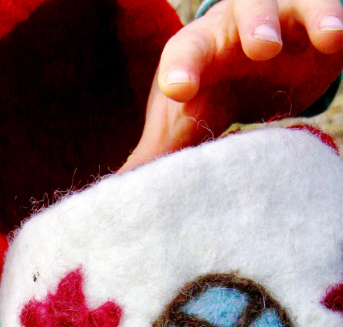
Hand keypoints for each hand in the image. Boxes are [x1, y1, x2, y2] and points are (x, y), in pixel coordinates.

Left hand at [120, 0, 342, 171]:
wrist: (252, 64)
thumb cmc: (205, 92)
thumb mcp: (181, 119)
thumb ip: (156, 153)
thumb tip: (118, 195)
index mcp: (197, 49)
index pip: (184, 54)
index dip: (182, 69)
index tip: (180, 91)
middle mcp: (240, 24)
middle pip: (246, 10)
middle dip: (255, 23)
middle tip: (263, 48)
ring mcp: (287, 17)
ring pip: (302, 1)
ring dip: (316, 13)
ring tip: (329, 35)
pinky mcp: (324, 26)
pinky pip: (339, 12)